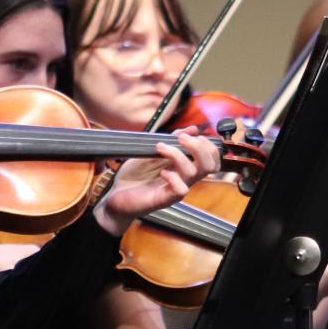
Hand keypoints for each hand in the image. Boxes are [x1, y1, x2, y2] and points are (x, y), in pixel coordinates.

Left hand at [94, 128, 220, 234]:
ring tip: (160, 147)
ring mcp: (175, 190)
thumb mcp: (152, 152)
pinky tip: (161, 172)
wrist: (115, 196)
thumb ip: (172, 141)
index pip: (212, 160)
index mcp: (183, 167)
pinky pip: (180, 190)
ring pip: (194, 173)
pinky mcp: (164, 200)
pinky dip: (173, 177)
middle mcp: (183, 179)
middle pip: (210, 166)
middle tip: (182, 138)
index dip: (208, 146)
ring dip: (178, 155)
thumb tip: (193, 128)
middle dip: (199, 148)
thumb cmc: (134, 175)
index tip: (192, 136)